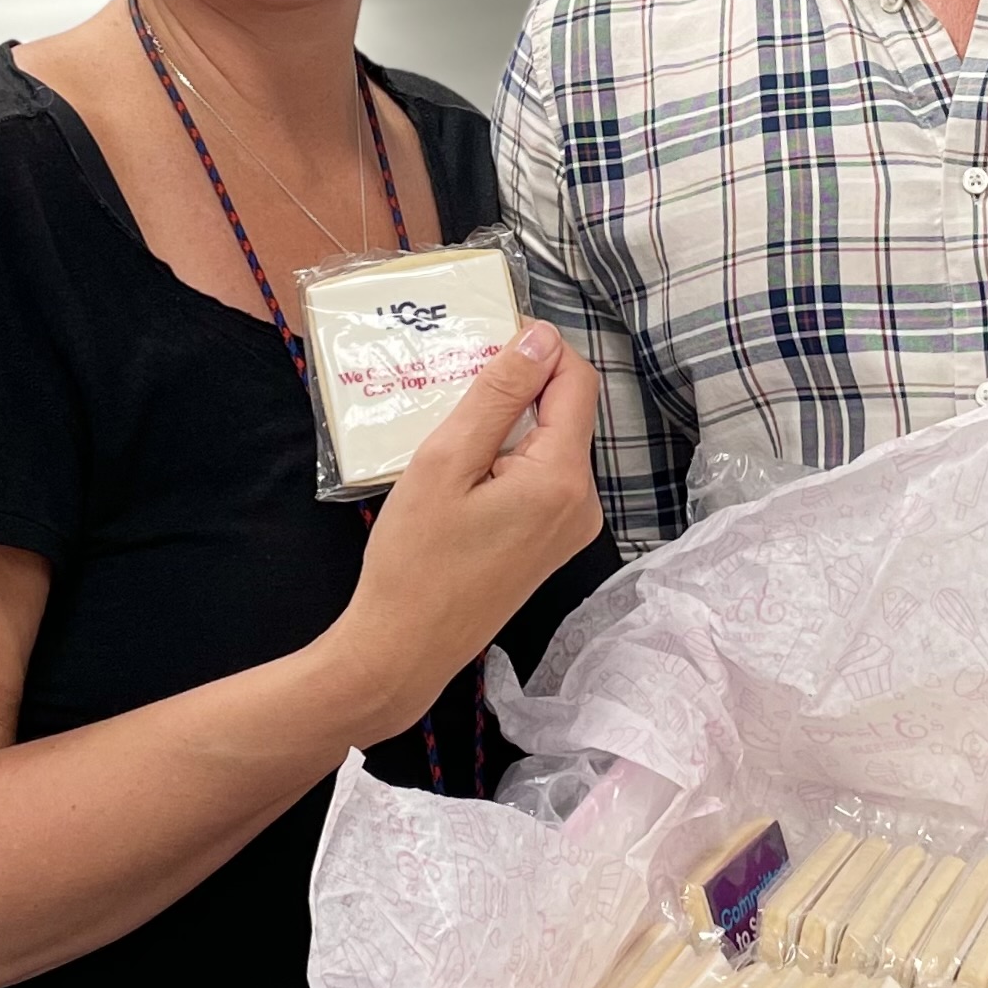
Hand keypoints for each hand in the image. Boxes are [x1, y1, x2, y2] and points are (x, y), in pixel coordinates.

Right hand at [319, 323, 603, 745]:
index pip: (576, 381)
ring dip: (506, 428)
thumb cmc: (414, 559)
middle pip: (564, 412)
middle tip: (451, 392)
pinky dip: (506, 462)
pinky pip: (540, 479)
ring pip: (549, 445)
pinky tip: (460, 476)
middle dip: (516, 391)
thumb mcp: (446, 461)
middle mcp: (583, 502)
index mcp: (563, 478)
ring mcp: (571, 528)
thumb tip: (538, 338)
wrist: (404, 648)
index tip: (483, 345)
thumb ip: (498, 395)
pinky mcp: (552, 544)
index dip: (536, 350)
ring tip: (447, 439)